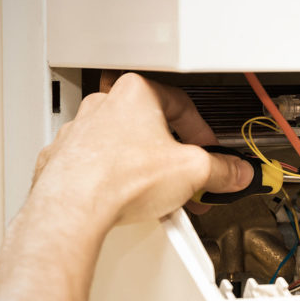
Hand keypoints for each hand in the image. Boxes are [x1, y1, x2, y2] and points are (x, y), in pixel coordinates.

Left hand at [31, 73, 252, 229]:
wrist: (72, 207)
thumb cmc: (119, 178)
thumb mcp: (192, 171)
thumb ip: (221, 170)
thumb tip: (235, 172)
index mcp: (135, 94)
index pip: (182, 104)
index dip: (203, 132)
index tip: (210, 151)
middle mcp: (104, 107)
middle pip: (153, 127)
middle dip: (175, 156)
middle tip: (189, 178)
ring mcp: (80, 133)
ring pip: (124, 146)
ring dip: (146, 168)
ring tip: (162, 195)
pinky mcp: (64, 160)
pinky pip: (99, 165)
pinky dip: (116, 180)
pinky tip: (130, 200)